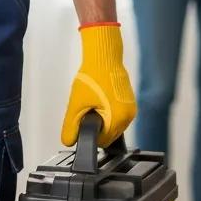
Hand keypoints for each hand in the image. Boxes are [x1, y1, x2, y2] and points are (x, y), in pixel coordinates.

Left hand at [61, 22, 136, 147]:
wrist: (104, 58)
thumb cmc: (92, 77)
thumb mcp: (76, 104)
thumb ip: (71, 127)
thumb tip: (69, 141)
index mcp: (118, 118)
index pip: (102, 141)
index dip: (90, 133)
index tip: (84, 121)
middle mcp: (129, 116)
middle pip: (109, 136)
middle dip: (98, 127)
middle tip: (89, 110)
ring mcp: (131, 109)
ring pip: (114, 128)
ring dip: (104, 121)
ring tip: (95, 104)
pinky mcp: (131, 103)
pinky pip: (118, 118)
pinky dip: (109, 114)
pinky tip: (102, 101)